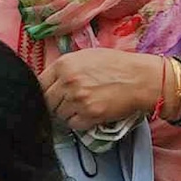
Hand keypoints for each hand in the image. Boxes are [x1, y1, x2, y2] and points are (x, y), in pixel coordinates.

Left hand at [43, 49, 170, 135]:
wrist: (141, 78)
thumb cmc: (116, 64)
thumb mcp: (86, 56)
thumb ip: (65, 67)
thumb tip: (49, 80)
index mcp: (64, 64)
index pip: (39, 83)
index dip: (46, 90)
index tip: (53, 93)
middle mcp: (67, 81)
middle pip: (47, 101)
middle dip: (55, 103)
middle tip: (68, 102)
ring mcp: (78, 100)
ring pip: (59, 114)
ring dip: (67, 113)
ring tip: (83, 106)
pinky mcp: (89, 115)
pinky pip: (73, 125)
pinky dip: (79, 122)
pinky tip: (90, 113)